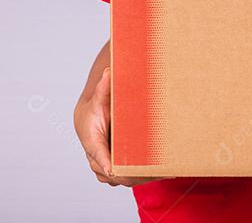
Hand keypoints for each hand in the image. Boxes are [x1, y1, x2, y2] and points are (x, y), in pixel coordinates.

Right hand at [74, 66, 167, 186]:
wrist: (91, 117)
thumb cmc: (95, 109)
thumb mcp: (99, 97)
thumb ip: (103, 87)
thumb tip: (108, 71)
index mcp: (91, 141)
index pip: (98, 156)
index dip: (108, 164)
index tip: (117, 169)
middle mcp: (96, 158)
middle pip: (112, 173)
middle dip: (131, 174)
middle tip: (153, 171)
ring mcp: (105, 166)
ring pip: (120, 178)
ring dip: (139, 177)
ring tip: (161, 172)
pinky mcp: (114, 169)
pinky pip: (126, 177)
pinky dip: (141, 176)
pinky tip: (161, 172)